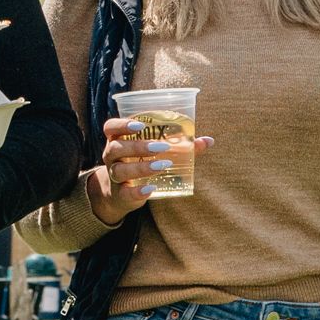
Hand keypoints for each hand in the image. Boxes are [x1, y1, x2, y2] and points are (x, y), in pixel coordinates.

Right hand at [86, 115, 214, 227]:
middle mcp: (111, 156)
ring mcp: (113, 176)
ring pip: (120, 170)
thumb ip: (180, 146)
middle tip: (161, 147)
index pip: (110, 127)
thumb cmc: (140, 163)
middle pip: (116, 148)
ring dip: (141, 167)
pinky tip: (151, 189)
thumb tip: (208, 140)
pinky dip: (137, 192)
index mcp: (118, 140)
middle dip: (138, 146)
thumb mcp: (154, 152)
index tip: (140, 125)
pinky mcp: (119, 194)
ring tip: (162, 165)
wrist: (119, 193)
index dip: (122, 124)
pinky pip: (125, 193)